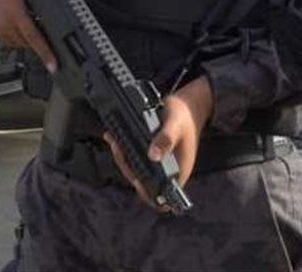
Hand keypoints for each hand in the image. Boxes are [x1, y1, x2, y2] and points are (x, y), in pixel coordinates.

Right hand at [0, 0, 55, 71]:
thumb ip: (36, 7)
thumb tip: (51, 22)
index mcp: (14, 13)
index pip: (34, 37)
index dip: (45, 53)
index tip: (53, 65)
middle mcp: (3, 25)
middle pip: (27, 43)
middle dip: (35, 39)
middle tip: (39, 26)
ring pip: (17, 45)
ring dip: (23, 38)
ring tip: (21, 20)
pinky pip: (7, 43)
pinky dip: (13, 37)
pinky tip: (12, 23)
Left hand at [103, 75, 213, 210]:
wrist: (188, 106)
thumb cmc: (184, 115)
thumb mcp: (175, 123)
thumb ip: (166, 139)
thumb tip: (153, 156)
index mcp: (178, 171)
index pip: (162, 194)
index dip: (148, 194)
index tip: (137, 181)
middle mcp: (168, 171)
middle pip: (143, 181)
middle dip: (127, 166)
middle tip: (118, 147)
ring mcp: (159, 163)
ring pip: (137, 169)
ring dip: (123, 157)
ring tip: (114, 140)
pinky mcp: (152, 154)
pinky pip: (136, 157)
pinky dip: (124, 149)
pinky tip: (115, 137)